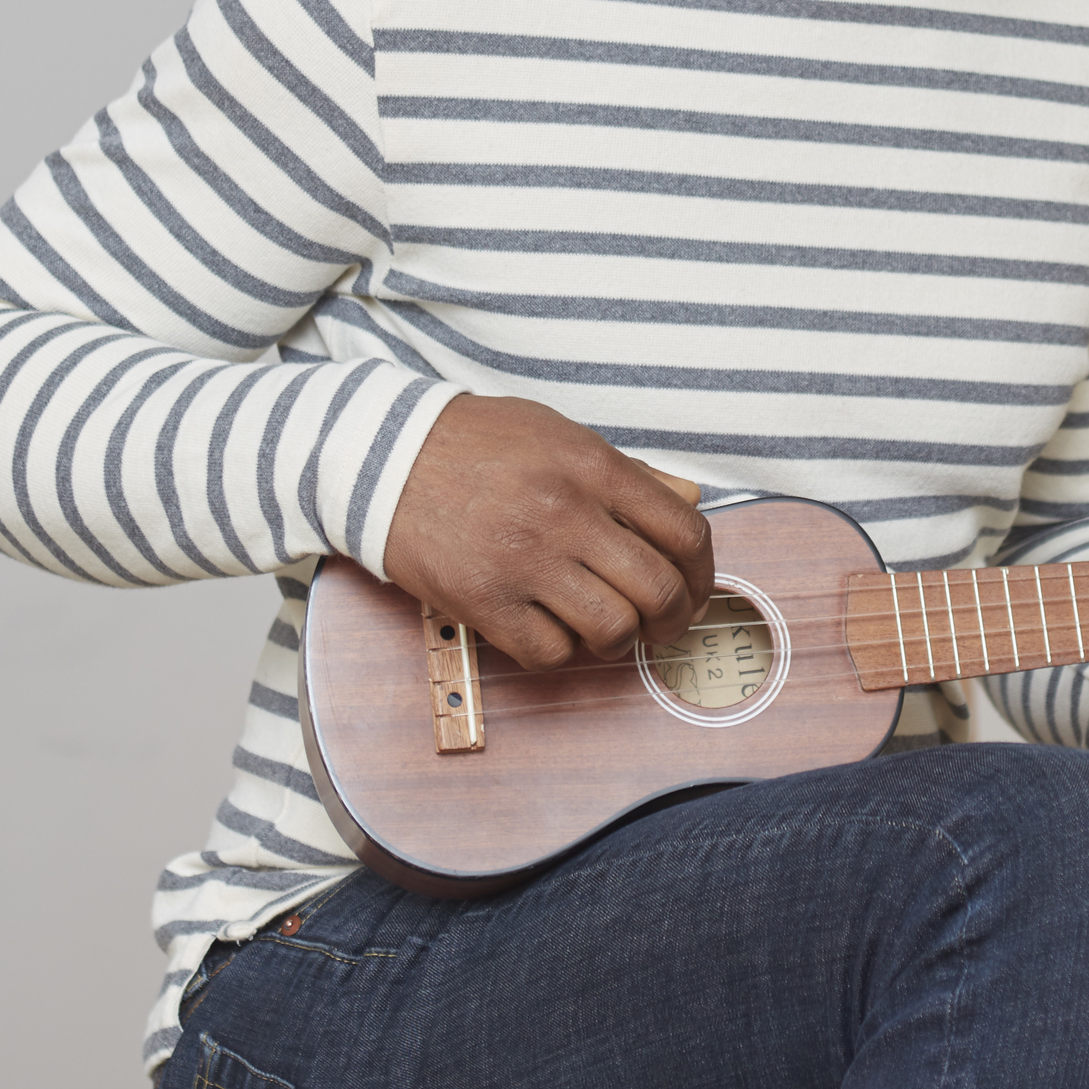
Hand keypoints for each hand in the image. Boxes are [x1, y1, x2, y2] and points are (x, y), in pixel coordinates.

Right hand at [377, 395, 714, 670]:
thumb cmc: (476, 444)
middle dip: (674, 619)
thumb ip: (628, 472)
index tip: (694, 588)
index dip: (703, 573)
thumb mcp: (561, 435)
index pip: (685, 532)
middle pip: (658, 590)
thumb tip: (690, 502)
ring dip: (618, 639)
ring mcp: (523, 560)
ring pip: (611, 629)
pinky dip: (561, 650)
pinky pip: (550, 653)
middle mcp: (565, 513)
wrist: (384, 456)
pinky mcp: (482, 601)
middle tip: (663, 625)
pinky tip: (552, 627)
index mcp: (592, 467)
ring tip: (605, 626)